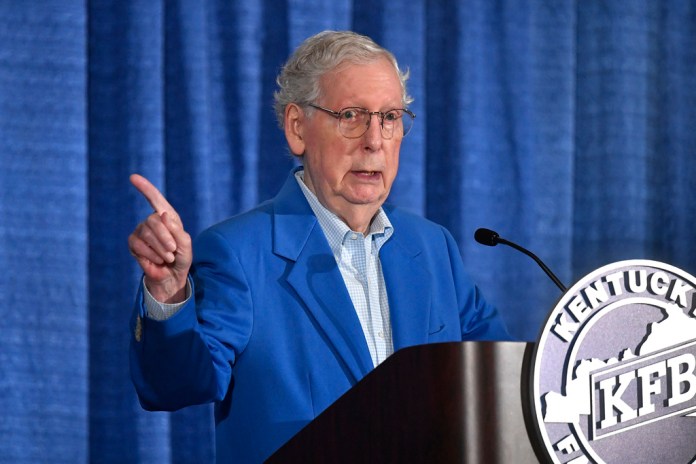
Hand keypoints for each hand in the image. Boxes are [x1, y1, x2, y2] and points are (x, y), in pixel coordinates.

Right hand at [128, 174, 191, 302]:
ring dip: (160, 249)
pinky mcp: (133, 244)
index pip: (155, 199)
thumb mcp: (185, 244)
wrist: (173, 277)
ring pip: (146, 233)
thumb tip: (162, 215)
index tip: (133, 177)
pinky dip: (151, 255)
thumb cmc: (181, 258)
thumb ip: (177, 230)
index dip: (145, 188)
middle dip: (165, 238)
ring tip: (168, 258)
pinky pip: (138, 245)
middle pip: (153, 221)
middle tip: (172, 252)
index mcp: (167, 217)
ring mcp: (141, 231)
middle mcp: (152, 221)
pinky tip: (158, 261)